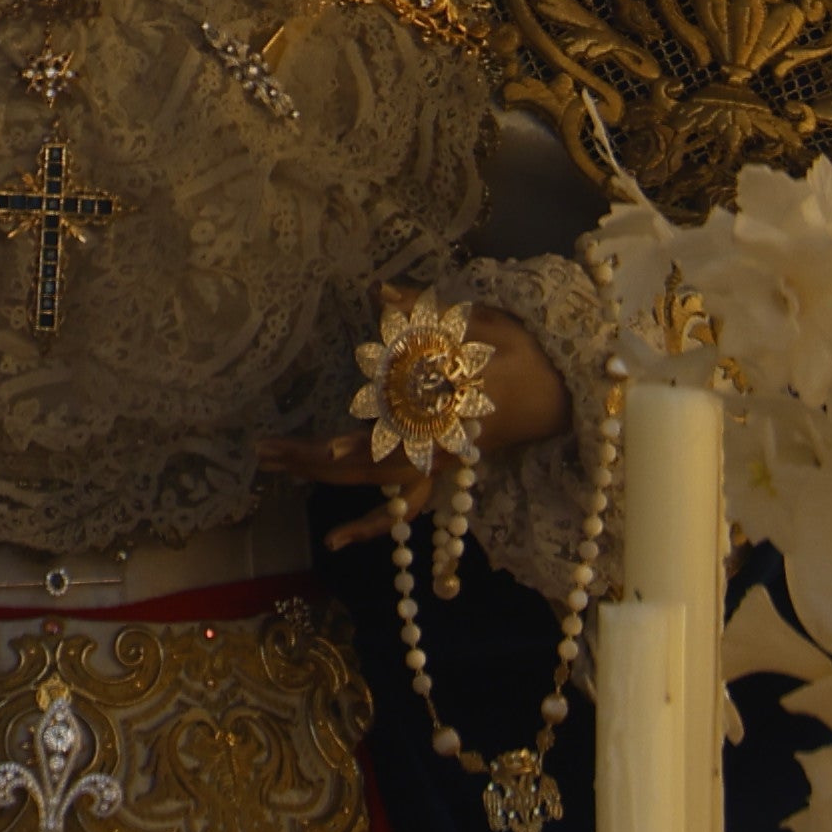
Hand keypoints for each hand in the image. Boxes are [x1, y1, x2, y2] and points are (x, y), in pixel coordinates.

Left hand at [256, 301, 568, 547]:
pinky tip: (335, 539)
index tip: (332, 452)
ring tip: (274, 464)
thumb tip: (381, 292)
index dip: (367, 443)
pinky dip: (369, 525)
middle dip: (318, 459)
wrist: (563, 393)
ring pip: (378, 485)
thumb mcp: (485, 323)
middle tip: (268, 450)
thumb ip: (429, 313)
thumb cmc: (524, 353)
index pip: (403, 431)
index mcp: (454, 408)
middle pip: (374, 463)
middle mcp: (442, 445)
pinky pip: (402, 508)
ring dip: (326, 476)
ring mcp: (440, 463)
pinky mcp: (440, 470)